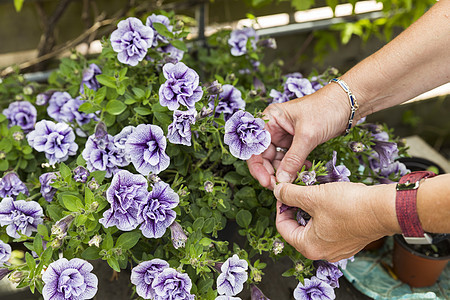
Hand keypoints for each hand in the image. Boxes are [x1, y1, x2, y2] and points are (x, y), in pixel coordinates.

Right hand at [247, 86, 349, 189]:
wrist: (348, 103)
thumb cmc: (326, 108)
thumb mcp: (307, 135)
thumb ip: (293, 159)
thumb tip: (281, 181)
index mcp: (270, 119)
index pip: (255, 147)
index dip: (258, 166)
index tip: (266, 182)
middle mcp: (274, 128)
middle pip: (265, 156)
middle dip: (271, 172)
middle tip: (280, 187)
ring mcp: (285, 136)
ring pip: (278, 160)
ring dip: (284, 173)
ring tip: (294, 182)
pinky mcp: (297, 142)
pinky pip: (290, 160)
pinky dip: (295, 169)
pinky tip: (304, 173)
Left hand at [274, 181, 398, 261]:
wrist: (383, 209)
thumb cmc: (349, 206)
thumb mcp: (312, 196)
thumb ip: (290, 194)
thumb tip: (277, 191)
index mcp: (309, 247)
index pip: (282, 227)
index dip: (280, 207)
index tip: (284, 192)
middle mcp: (322, 252)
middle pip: (298, 228)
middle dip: (296, 207)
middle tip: (297, 190)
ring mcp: (337, 249)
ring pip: (314, 227)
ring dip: (310, 209)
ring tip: (313, 192)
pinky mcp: (349, 241)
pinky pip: (329, 228)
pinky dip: (324, 214)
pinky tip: (329, 200)